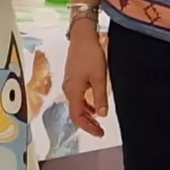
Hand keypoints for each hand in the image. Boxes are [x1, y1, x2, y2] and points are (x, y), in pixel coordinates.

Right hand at [61, 13, 110, 136]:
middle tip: (101, 131)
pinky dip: (86, 105)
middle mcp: (68, 89)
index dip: (88, 127)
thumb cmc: (90, 55)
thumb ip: (99, 97)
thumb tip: (102, 115)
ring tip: (99, 121)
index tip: (100, 133)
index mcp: (73, 91)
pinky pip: (77, 97)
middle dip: (88, 124)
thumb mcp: (99, 77)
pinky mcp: (72, 78)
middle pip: (75, 113)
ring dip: (87, 115)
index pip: (77, 116)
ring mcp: (69, 84)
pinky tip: (95, 106)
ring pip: (76, 105)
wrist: (81, 37)